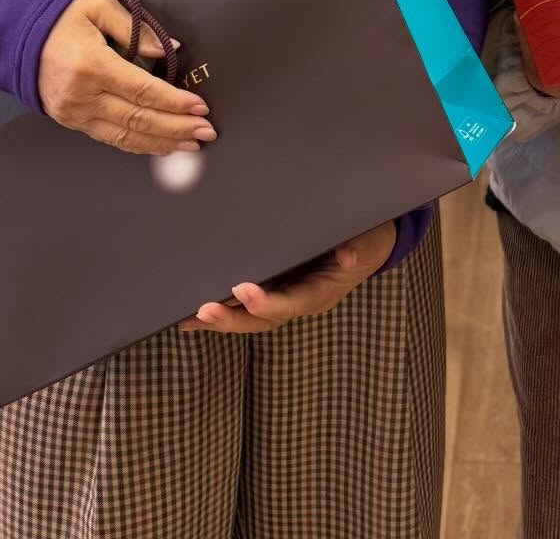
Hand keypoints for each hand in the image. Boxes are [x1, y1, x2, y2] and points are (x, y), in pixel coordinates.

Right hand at [38, 0, 215, 156]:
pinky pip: (110, 138)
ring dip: (161, 143)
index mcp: (92, 65)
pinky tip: (160, 146)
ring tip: (190, 145)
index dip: (173, 102)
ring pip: (125, 136)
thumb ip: (136, 29)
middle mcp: (82, 96)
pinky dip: (138, 145)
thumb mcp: (99, 7)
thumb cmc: (61, 17)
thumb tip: (168, 49)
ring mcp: (75, 114)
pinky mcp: (72, 122)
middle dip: (176, 127)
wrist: (17, 36)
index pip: (142, 90)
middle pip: (137, 119)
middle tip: (206, 132)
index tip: (199, 107)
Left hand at [180, 220, 397, 335]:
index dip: (266, 301)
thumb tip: (348, 256)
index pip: (290, 302)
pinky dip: (224, 308)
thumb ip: (358, 249)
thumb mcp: (367, 241)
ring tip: (189, 317)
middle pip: (262, 318)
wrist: (370, 244)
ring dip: (221, 318)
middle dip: (232, 318)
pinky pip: (247, 304)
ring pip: (250, 316)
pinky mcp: (276, 286)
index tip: (243, 291)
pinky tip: (196, 311)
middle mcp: (299, 300)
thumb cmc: (366, 240)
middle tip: (202, 311)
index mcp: (320, 292)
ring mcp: (286, 296)